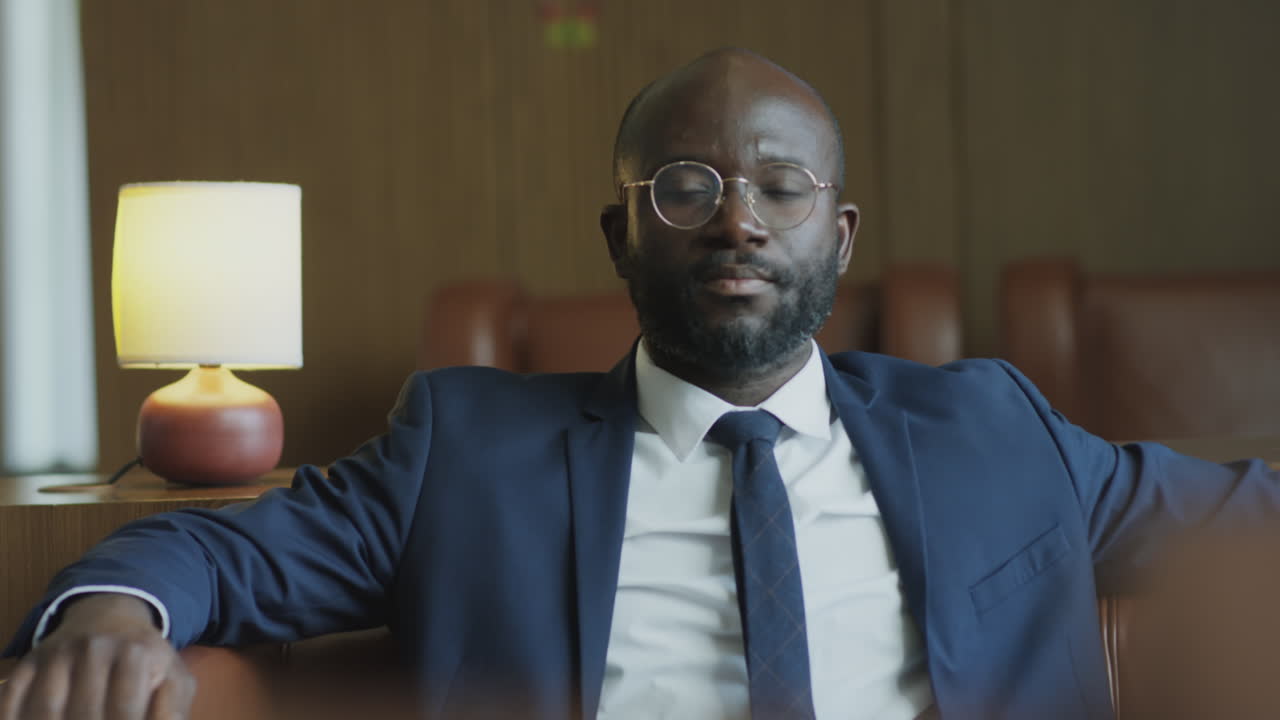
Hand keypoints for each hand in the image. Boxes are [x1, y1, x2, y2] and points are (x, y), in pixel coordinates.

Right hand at [0, 594, 195, 719]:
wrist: (110, 616)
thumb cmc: (145, 658)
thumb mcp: (173, 676)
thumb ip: (172, 708)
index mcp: (135, 652)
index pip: (125, 708)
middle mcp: (93, 649)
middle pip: (84, 713)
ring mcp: (57, 655)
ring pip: (45, 711)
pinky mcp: (29, 662)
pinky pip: (11, 700)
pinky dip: (15, 718)